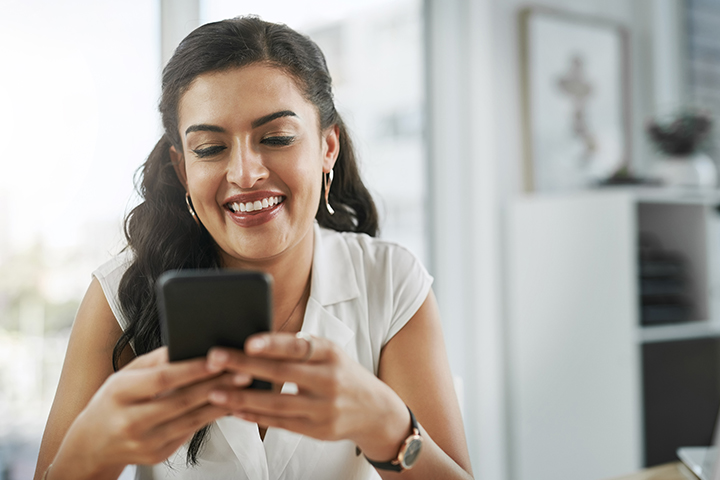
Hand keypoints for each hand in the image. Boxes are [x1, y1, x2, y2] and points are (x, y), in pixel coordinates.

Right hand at [51, 347, 247, 477]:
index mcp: (120, 393)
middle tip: (242, 371)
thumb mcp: (125, 376)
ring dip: (221, 402)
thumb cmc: (112, 402)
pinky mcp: (158, 455)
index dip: (192, 369)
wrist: (91, 446)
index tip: (217, 358)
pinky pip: (191, 432)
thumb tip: (187, 343)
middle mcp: (131, 421)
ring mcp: (145, 442)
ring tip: (243, 386)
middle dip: (215, 385)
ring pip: (191, 420)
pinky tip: (229, 403)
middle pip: (181, 400)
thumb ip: (155, 361)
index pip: (162, 379)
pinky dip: (211, 417)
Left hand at [205, 333, 410, 460]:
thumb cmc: (343, 374)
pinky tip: (234, 411)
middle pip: (282, 374)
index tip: (248, 342)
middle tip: (215, 359)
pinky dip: (255, 417)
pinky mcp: (316, 430)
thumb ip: (300, 347)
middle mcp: (329, 381)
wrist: (375, 411)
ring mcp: (323, 409)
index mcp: (331, 355)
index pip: (300, 347)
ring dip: (242, 399)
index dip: (274, 344)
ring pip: (276, 404)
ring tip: (214, 392)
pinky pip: (280, 423)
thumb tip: (258, 341)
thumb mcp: (330, 354)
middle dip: (245, 366)